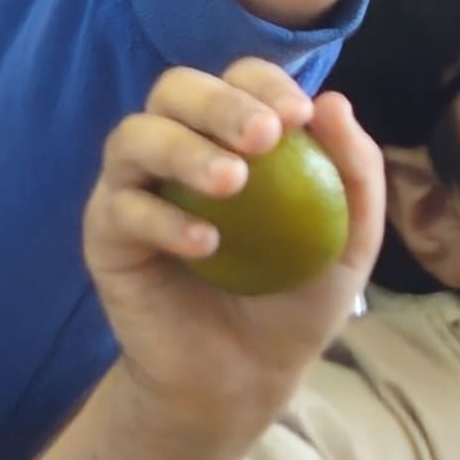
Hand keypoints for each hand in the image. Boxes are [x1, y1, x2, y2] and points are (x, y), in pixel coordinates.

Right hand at [86, 62, 381, 434]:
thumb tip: (334, 102)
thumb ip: (354, 176)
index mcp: (230, 137)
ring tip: (231, 184)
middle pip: (175, 89)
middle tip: (262, 138)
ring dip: (183, 149)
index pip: (237, 81)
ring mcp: (134, 189)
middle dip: (219, 102)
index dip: (262, 84)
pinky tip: (205, 246)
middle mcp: (175, 149)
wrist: (244, 377)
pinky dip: (162, 219)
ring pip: (133, 136)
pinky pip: (120, 208)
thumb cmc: (293, 303)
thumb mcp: (347, 242)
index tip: (299, 116)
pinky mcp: (106, 236)